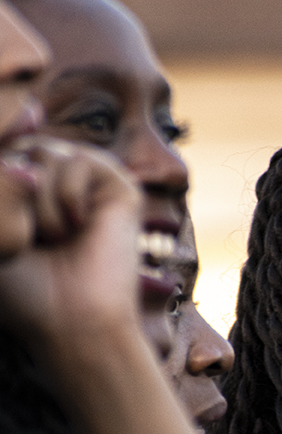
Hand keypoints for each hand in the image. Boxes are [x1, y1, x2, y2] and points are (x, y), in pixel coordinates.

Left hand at [0, 139, 140, 353]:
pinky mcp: (119, 187)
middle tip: (31, 241)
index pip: (6, 152)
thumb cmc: (23, 287)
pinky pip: (78, 160)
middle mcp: (56, 181)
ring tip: (56, 238)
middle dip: (12, 196)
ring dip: (38, 203)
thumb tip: (35, 111)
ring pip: (43, 152)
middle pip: (17, 148)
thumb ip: (2, 173)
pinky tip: (78, 226)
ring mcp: (88, 182)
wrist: (70, 321)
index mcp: (25, 191)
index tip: (17, 234)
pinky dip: (67, 196)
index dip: (4, 170)